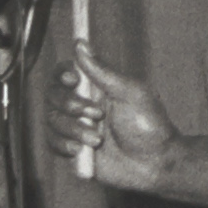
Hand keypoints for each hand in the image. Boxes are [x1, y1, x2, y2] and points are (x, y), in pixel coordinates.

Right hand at [45, 47, 180, 192]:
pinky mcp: (72, 148)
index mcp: (97, 88)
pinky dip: (65, 145)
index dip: (63, 74)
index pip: (65, 73)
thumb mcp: (131, 93)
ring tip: (97, 139)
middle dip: (71, 105)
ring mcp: (76, 127)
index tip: (74, 79)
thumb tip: (80, 44)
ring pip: (52, 120)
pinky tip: (82, 150)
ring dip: (74, 129)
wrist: (154, 164)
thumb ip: (103, 71)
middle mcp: (83, 105)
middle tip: (97, 115)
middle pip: (53, 95)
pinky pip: (53, 142)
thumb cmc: (150, 126)